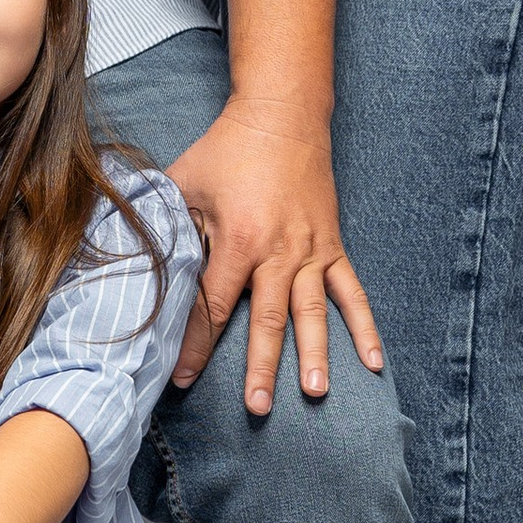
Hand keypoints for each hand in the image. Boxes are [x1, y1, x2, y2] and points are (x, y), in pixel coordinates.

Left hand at [165, 102, 383, 413]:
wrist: (283, 116)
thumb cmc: (227, 151)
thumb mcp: (185, 185)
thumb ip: (172, 229)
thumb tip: (148, 269)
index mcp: (238, 239)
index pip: (214, 305)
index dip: (196, 345)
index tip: (181, 380)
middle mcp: (279, 251)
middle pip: (269, 320)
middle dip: (262, 366)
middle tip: (257, 407)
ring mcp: (311, 251)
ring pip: (313, 312)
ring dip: (316, 354)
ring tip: (316, 392)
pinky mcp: (332, 246)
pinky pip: (351, 292)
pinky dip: (364, 327)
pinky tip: (374, 363)